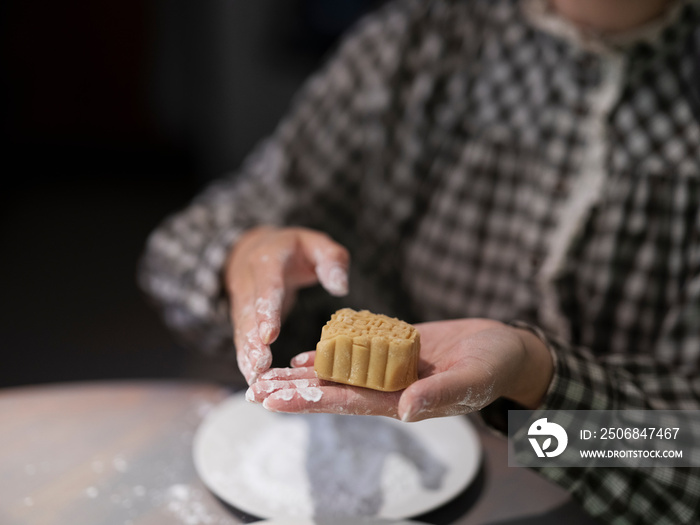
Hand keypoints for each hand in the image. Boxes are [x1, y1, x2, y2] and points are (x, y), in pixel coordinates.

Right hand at [225, 226, 349, 383]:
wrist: (257, 247)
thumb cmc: (296, 249)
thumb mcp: (318, 245)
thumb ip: (331, 261)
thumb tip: (340, 287)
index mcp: (268, 260)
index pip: (266, 286)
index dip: (266, 311)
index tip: (269, 336)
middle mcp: (248, 279)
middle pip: (249, 312)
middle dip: (253, 341)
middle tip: (260, 366)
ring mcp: (241, 298)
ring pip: (241, 328)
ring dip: (246, 354)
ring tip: (254, 379)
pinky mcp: (241, 315)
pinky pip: (241, 337)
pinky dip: (245, 357)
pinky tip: (251, 377)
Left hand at [246, 319, 553, 420]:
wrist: (506, 349)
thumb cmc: (495, 367)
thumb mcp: (472, 379)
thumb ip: (441, 395)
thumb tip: (405, 410)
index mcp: (404, 401)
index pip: (349, 403)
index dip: (311, 402)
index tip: (275, 401)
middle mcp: (390, 388)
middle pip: (334, 391)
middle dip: (295, 392)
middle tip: (255, 390)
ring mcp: (390, 368)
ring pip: (340, 372)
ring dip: (305, 375)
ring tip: (269, 374)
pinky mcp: (395, 348)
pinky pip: (357, 352)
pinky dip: (331, 353)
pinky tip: (304, 355)